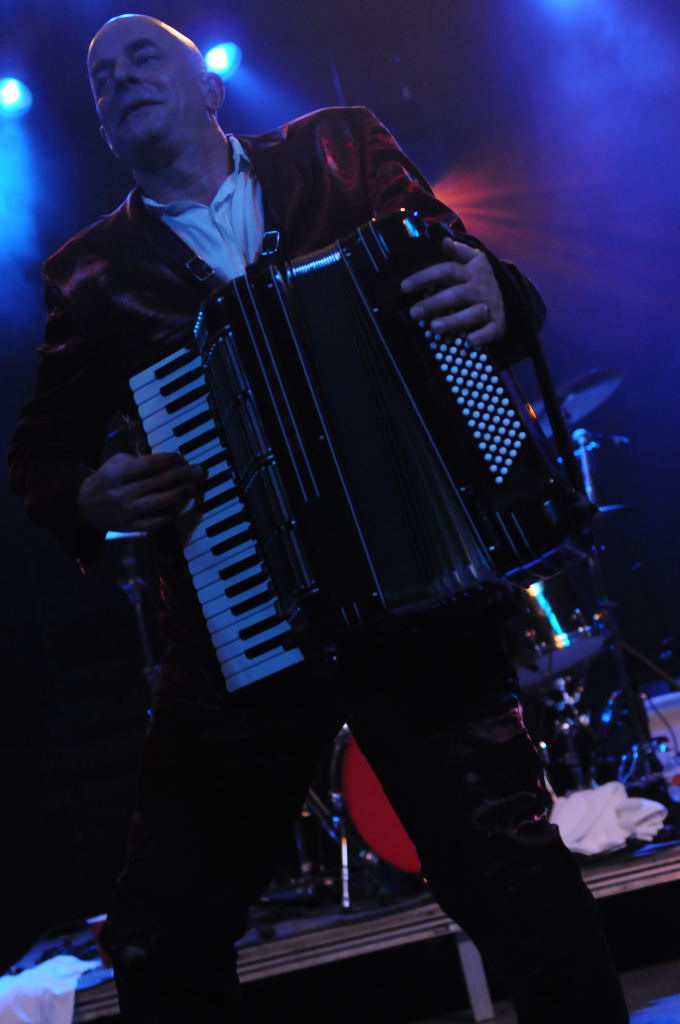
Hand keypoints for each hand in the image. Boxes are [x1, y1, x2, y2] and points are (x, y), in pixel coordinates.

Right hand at [77, 452, 204, 533]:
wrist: (83, 506)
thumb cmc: (106, 480)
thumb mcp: (115, 462)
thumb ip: (139, 460)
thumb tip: (169, 463)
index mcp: (117, 474)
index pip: (149, 465)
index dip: (169, 460)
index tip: (181, 458)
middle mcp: (122, 493)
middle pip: (158, 482)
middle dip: (183, 475)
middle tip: (199, 471)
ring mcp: (126, 513)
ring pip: (159, 503)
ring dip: (180, 494)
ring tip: (193, 488)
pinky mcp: (130, 528)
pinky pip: (154, 523)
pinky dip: (169, 516)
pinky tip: (180, 508)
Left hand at [401, 236, 505, 345]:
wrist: (509, 297)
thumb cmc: (480, 279)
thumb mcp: (473, 260)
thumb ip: (457, 251)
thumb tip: (443, 240)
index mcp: (472, 271)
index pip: (446, 270)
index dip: (425, 277)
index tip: (404, 287)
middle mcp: (480, 288)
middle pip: (456, 294)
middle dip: (434, 303)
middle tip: (413, 313)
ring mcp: (490, 306)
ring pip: (472, 313)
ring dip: (453, 320)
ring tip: (433, 327)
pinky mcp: (497, 323)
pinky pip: (490, 330)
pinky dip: (481, 336)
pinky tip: (469, 341)